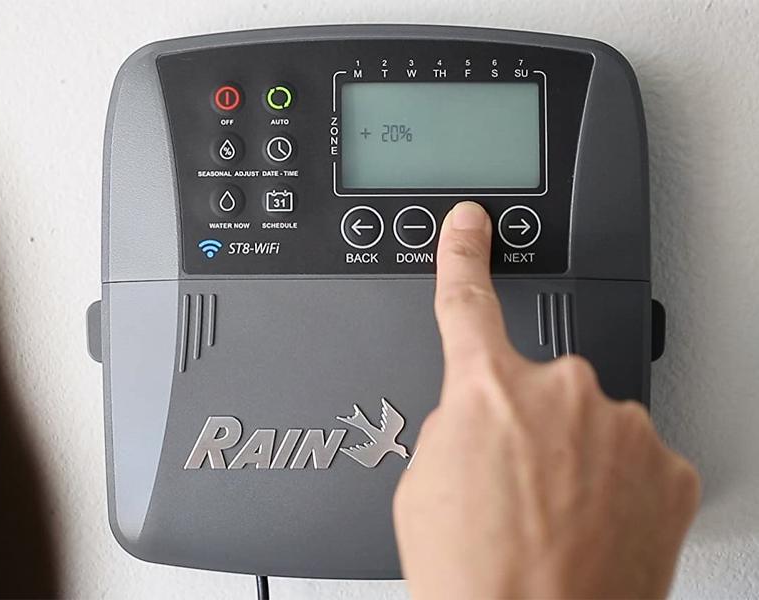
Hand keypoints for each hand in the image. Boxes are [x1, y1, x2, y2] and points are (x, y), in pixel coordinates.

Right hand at [393, 201, 699, 598]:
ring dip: (571, 459)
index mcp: (485, 388)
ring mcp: (621, 427)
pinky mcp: (666, 466)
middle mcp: (559, 392)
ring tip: (549, 519)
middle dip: (522, 425)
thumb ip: (453, 421)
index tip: (470, 224)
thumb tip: (476, 413)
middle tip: (509, 489)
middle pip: (536, 385)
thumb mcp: (419, 485)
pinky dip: (613, 487)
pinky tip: (588, 526)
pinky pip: (632, 458)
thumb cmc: (473, 576)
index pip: (467, 299)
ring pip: (589, 423)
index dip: (464, 254)